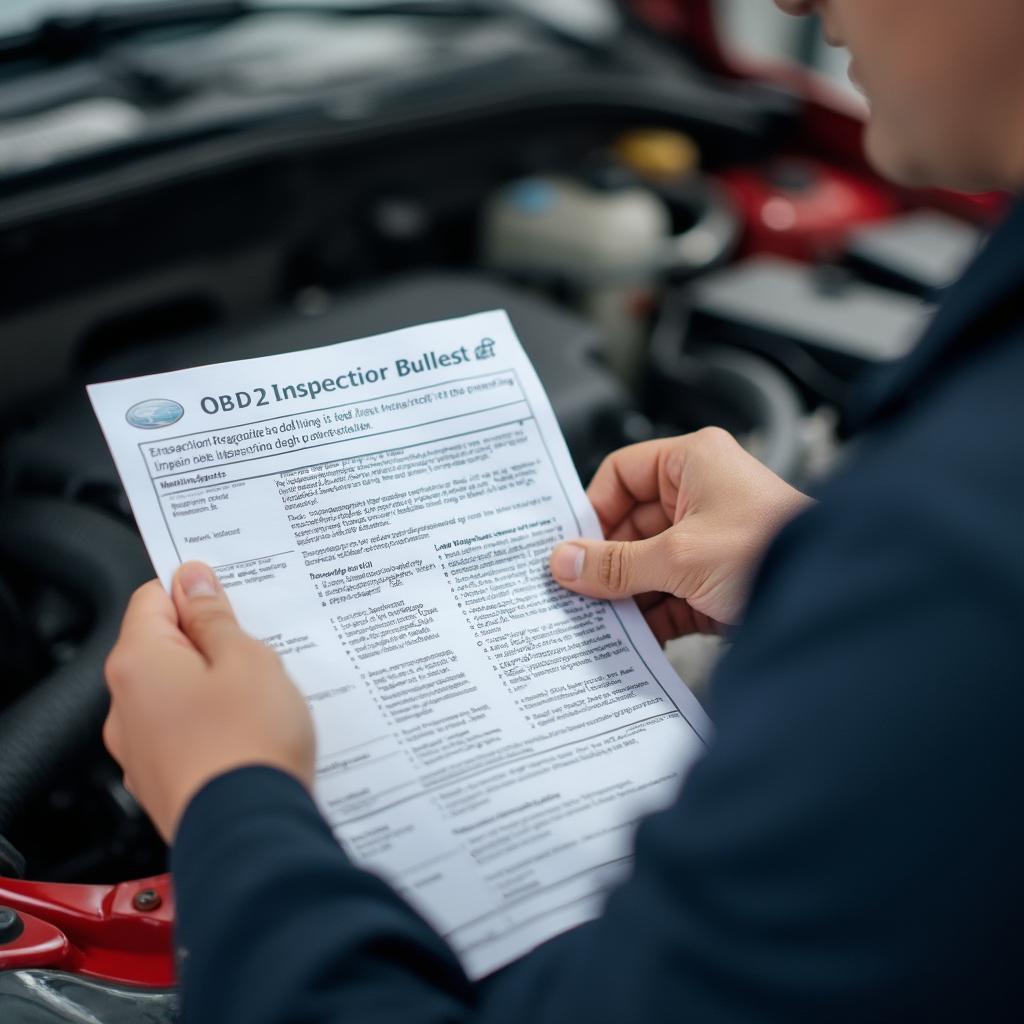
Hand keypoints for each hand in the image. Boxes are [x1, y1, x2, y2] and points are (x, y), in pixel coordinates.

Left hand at [103, 563, 314, 842]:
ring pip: (176, 693)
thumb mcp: (247, 659)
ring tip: (263, 696)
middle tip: (259, 648)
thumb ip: (215, 617)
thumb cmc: (249, 743)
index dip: (193, 589)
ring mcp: (139, 748)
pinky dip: (213, 725)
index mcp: (139, 662)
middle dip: (211, 642)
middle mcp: (125, 705)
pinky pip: (185, 733)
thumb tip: (192, 581)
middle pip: (164, 647)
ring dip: (215, 686)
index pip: (152, 597)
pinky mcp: (161, 780)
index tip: (230, 594)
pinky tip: (251, 732)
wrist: (250, 832)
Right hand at [549, 428, 812, 641]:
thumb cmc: (774, 550)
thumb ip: (616, 563)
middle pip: (630, 525)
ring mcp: (709, 539)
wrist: (834, 600)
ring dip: (624, 593)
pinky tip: (629, 638)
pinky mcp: (716, 581)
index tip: (570, 547)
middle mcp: (701, 494)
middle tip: (575, 592)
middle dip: (606, 562)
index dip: (593, 509)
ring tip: (596, 620)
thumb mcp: (680, 555)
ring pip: (646, 564)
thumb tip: (565, 562)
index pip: (622, 474)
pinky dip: (649, 616)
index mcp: (693, 462)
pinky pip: (667, 594)